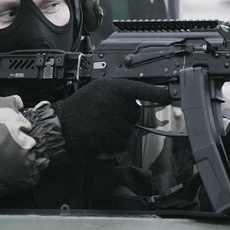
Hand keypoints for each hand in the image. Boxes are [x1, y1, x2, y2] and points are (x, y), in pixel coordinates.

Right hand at [53, 78, 169, 154]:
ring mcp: (108, 117)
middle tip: (107, 116)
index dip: (156, 93)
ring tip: (101, 126)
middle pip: (136, 113)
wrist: (60, 124)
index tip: (169, 95)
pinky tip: (101, 137)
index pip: (138, 89)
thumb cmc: (80, 108)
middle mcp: (110, 99)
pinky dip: (114, 143)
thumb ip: (118, 93)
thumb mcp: (98, 91)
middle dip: (126, 118)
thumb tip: (139, 101)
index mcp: (110, 86)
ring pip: (129, 130)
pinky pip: (122, 142)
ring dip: (119, 132)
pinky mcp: (105, 133)